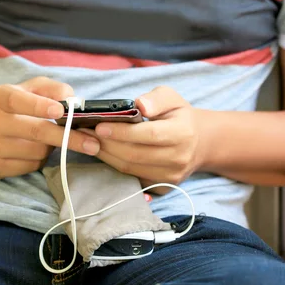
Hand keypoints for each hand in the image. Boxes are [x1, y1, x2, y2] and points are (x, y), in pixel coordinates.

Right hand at [0, 77, 100, 178]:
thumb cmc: (10, 105)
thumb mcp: (27, 88)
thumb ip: (51, 88)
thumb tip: (72, 100)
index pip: (17, 101)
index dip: (40, 105)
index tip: (61, 111)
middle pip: (36, 132)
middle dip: (69, 138)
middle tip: (93, 143)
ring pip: (37, 152)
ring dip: (52, 147)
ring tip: (48, 138)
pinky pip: (30, 167)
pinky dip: (40, 160)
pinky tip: (33, 150)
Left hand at [83, 87, 202, 194]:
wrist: (198, 143)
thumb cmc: (178, 116)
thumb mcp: (172, 98)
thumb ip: (156, 99)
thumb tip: (139, 104)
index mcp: (183, 133)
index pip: (149, 134)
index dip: (122, 132)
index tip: (100, 126)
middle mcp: (179, 158)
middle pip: (135, 154)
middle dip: (107, 144)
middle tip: (86, 133)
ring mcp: (171, 176)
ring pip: (130, 168)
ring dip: (106, 155)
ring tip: (90, 141)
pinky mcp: (162, 186)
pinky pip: (132, 178)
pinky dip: (114, 165)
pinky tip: (102, 152)